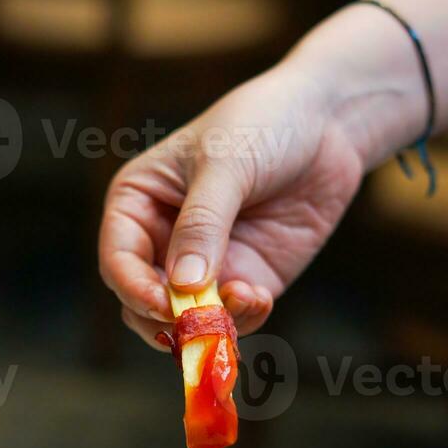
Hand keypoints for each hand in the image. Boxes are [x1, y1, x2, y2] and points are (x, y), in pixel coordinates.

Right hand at [98, 59, 365, 348]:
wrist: (329, 122)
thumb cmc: (263, 123)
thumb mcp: (225, 165)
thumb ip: (202, 224)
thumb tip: (183, 286)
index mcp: (138, 203)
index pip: (118, 260)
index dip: (134, 288)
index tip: (164, 305)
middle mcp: (163, 240)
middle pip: (143, 301)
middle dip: (167, 319)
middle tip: (196, 325)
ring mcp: (205, 265)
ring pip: (187, 318)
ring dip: (209, 324)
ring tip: (242, 302)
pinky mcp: (246, 279)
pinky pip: (233, 317)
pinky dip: (243, 318)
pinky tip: (260, 297)